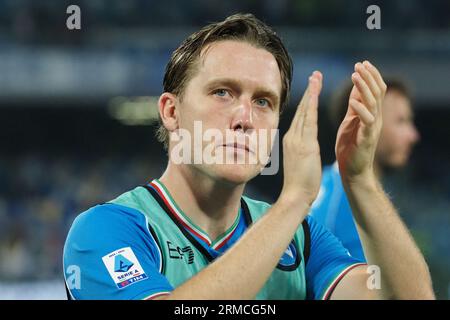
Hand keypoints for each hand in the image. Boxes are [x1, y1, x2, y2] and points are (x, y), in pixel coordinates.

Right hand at [281, 71, 322, 204]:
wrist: (295, 196)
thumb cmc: (300, 184)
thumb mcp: (300, 163)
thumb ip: (302, 151)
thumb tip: (306, 147)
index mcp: (292, 141)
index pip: (300, 117)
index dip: (306, 101)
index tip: (312, 88)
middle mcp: (292, 137)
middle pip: (301, 109)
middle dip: (309, 91)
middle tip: (315, 74)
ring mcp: (296, 140)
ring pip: (304, 111)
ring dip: (311, 92)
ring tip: (316, 77)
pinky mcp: (303, 144)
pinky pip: (308, 120)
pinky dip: (311, 105)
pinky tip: (315, 93)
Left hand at [335, 61, 386, 181]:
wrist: (352, 171)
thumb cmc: (350, 146)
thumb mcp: (351, 120)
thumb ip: (355, 105)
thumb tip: (357, 88)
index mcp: (370, 113)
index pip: (375, 89)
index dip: (370, 76)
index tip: (361, 63)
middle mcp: (375, 118)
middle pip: (377, 92)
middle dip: (368, 76)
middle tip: (360, 64)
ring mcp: (372, 128)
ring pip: (373, 103)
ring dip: (364, 88)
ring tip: (355, 75)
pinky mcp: (367, 138)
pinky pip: (366, 121)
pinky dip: (360, 110)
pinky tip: (352, 102)